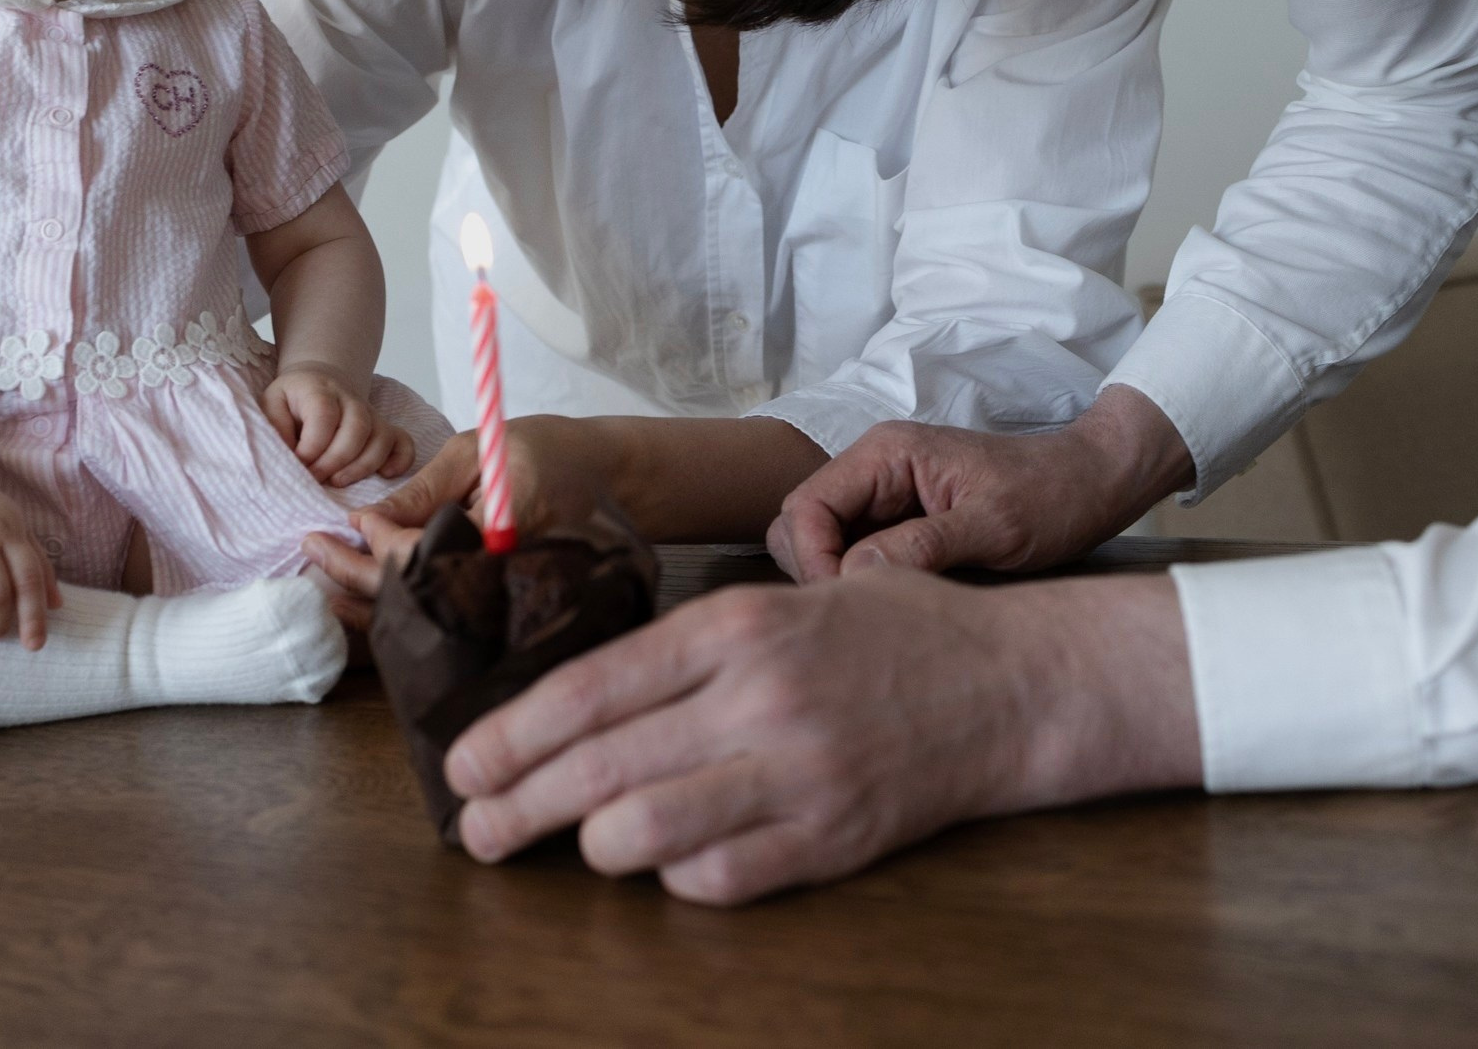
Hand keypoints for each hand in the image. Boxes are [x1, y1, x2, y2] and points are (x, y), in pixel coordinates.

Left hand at [262, 364, 413, 484]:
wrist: (318, 381)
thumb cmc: (292, 400)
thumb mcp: (271, 404)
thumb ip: (275, 428)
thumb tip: (286, 459)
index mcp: (319, 390)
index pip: (323, 415)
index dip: (311, 446)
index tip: (298, 464)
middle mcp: (351, 400)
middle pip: (356, 427)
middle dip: (335, 460)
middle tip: (316, 479)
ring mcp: (371, 414)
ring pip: (381, 438)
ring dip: (361, 466)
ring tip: (338, 482)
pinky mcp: (385, 428)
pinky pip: (403, 442)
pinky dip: (400, 460)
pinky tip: (385, 475)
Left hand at [297, 417, 621, 630]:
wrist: (611, 474)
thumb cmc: (548, 450)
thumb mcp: (478, 451)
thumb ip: (423, 488)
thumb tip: (366, 520)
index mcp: (502, 534)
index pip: (423, 555)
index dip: (379, 541)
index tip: (349, 519)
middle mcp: (503, 577)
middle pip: (416, 596)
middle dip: (356, 575)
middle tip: (311, 548)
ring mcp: (504, 596)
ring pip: (426, 615)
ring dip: (371, 600)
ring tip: (323, 579)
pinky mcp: (501, 600)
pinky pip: (445, 612)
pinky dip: (402, 604)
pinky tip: (365, 593)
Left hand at [443, 567, 1201, 904]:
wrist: (1014, 682)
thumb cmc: (893, 631)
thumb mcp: (786, 598)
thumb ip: (691, 646)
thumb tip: (579, 700)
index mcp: (737, 627)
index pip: (587, 690)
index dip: (510, 737)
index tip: (462, 768)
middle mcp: (759, 698)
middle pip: (599, 769)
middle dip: (517, 809)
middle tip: (477, 834)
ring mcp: (798, 775)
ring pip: (646, 833)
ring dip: (591, 848)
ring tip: (573, 846)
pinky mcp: (834, 839)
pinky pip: (719, 879)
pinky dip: (677, 877)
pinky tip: (671, 860)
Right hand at [768, 386, 1193, 581]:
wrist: (1094, 484)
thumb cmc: (1052, 496)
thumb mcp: (996, 526)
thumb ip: (925, 545)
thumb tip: (856, 573)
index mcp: (886, 455)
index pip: (805, 507)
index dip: (812, 560)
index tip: (844, 605)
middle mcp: (874, 471)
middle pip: (801, 525)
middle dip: (816, 573)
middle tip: (860, 615)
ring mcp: (884, 497)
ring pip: (822, 544)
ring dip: (837, 581)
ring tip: (880, 614)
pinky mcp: (899, 523)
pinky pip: (855, 554)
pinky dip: (861, 583)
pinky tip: (894, 608)